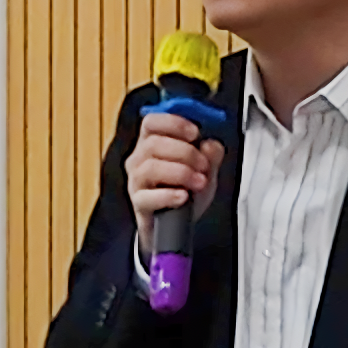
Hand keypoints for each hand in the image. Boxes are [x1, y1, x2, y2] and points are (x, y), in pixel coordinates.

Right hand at [127, 113, 226, 256]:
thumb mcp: (205, 168)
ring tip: (199, 182)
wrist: (178, 225)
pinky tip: (184, 196)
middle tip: (203, 165)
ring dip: (181, 172)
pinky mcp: (139, 203)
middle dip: (185, 152)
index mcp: (152, 143)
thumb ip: (211, 153)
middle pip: (153, 143)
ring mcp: (137, 182)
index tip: (195, 132)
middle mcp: (139, 159)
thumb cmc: (186, 191)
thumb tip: (210, 145)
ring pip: (151, 167)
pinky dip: (169, 195)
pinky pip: (148, 197)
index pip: (152, 122)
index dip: (173, 123)